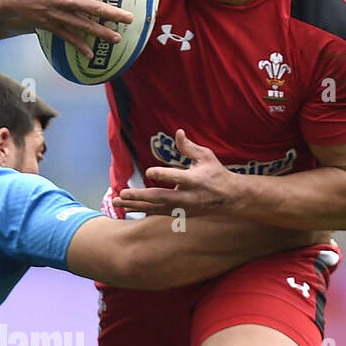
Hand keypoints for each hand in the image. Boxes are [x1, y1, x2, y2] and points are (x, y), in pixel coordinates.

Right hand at [0, 0, 133, 59]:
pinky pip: (68, 38)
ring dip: (101, 33)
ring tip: (117, 39)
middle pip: (93, 8)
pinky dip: (80, 46)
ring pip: (84, 26)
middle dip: (113, 14)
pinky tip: (90, 54)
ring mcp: (58, 14)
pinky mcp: (51, 26)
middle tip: (130, 19)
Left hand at [113, 131, 239, 215]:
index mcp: (195, 180)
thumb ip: (189, 147)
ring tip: (116, 202)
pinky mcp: (178, 213)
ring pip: (155, 208)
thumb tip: (178, 132)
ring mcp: (182, 207)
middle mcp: (187, 197)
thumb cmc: (215, 173)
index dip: (163, 174)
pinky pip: (156, 212)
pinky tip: (127, 207)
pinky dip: (141, 210)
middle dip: (140, 196)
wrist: (228, 198)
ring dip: (135, 205)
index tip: (149, 171)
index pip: (177, 177)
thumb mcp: (206, 157)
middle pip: (160, 198)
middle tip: (122, 194)